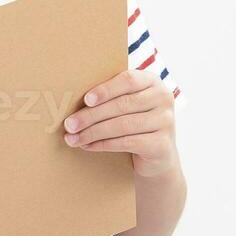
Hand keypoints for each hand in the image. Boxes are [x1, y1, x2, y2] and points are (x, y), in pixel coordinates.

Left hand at [62, 68, 177, 178]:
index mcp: (152, 81)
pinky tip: (88, 146)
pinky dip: (103, 144)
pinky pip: (128, 142)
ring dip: (93, 132)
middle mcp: (164, 98)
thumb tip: (71, 99)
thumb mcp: (126, 104)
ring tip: (72, 138)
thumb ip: (110, 96)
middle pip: (122, 104)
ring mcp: (166, 122)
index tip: (85, 100)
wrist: (157, 156)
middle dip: (91, 115)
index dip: (106, 89)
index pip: (128, 80)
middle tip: (69, 124)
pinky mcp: (162, 145)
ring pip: (123, 125)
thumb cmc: (133, 123)